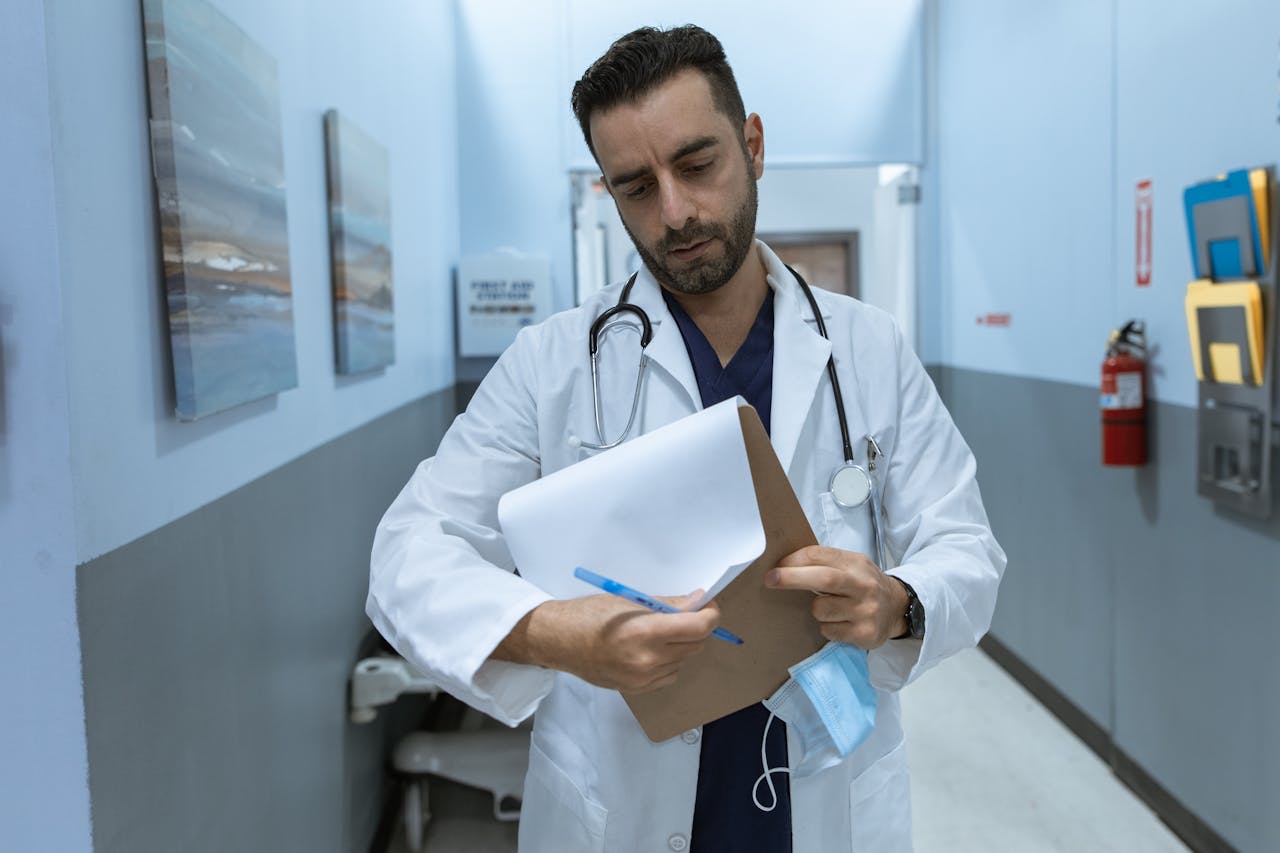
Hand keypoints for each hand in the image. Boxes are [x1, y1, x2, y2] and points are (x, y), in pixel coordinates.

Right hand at [495, 591, 720, 693]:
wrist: (559, 642)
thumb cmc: (589, 615)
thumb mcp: (630, 601)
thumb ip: (668, 604)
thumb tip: (698, 601)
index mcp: (645, 632)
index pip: (699, 627)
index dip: (710, 614)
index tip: (707, 605)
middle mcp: (648, 660)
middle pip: (696, 644)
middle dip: (696, 627)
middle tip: (682, 614)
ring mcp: (643, 679)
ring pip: (684, 660)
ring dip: (681, 645)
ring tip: (658, 632)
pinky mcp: (638, 690)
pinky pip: (670, 674)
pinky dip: (669, 661)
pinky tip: (650, 650)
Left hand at [764, 545, 907, 648]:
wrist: (897, 607)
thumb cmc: (862, 584)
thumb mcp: (850, 565)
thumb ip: (824, 563)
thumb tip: (784, 564)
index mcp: (855, 563)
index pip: (819, 555)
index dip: (793, 561)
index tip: (774, 567)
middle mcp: (863, 585)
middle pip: (823, 578)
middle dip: (791, 578)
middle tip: (770, 580)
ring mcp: (866, 610)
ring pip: (821, 610)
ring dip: (816, 610)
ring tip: (830, 608)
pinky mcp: (865, 634)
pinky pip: (829, 631)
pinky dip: (827, 627)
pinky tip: (841, 623)